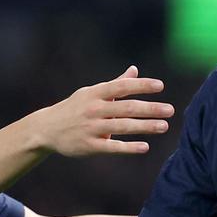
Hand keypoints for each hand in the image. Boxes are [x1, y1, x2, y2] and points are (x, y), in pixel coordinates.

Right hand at [33, 66, 172, 155]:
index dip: (141, 85)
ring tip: (164, 126)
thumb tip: (135, 69)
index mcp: (95, 93)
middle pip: (126, 107)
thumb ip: (115, 84)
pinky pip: (112, 147)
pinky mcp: (89, 146)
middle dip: (150, 108)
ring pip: (122, 127)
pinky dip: (129, 147)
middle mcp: (94, 109)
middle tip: (170, 110)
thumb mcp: (91, 93)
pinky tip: (145, 146)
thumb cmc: (75, 108)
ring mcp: (91, 128)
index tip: (160, 85)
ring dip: (145, 126)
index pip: (122, 87)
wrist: (46, 129)